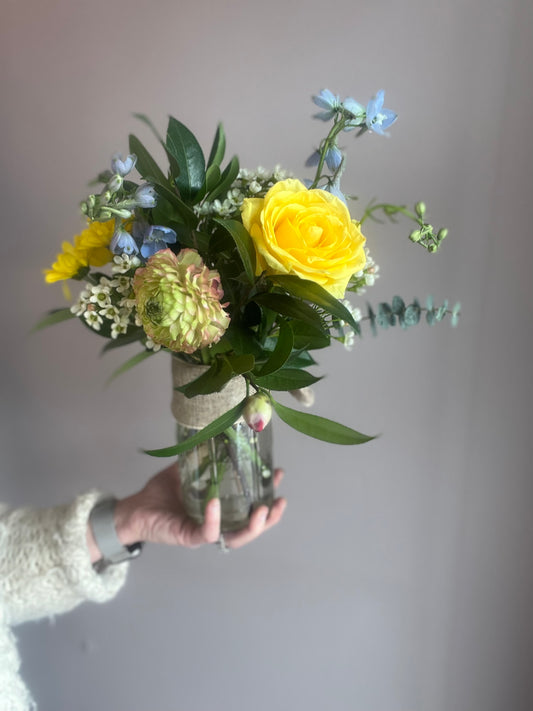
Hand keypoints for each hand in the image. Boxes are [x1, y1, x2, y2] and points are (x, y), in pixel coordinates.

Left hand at [87, 463, 286, 561]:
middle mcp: (216, 524)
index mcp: (220, 510)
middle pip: (250, 528)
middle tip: (279, 500)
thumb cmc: (159, 493)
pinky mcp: (188, 538)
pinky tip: (217, 502)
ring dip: (252, 527)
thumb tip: (215, 435)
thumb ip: (200, 458)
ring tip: (262, 510)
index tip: (278, 475)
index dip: (266, 494)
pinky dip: (214, 519)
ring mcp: (204, 533)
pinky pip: (207, 533)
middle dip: (269, 517)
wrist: (134, 508)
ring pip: (236, 537)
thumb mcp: (184, 471)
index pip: (250, 506)